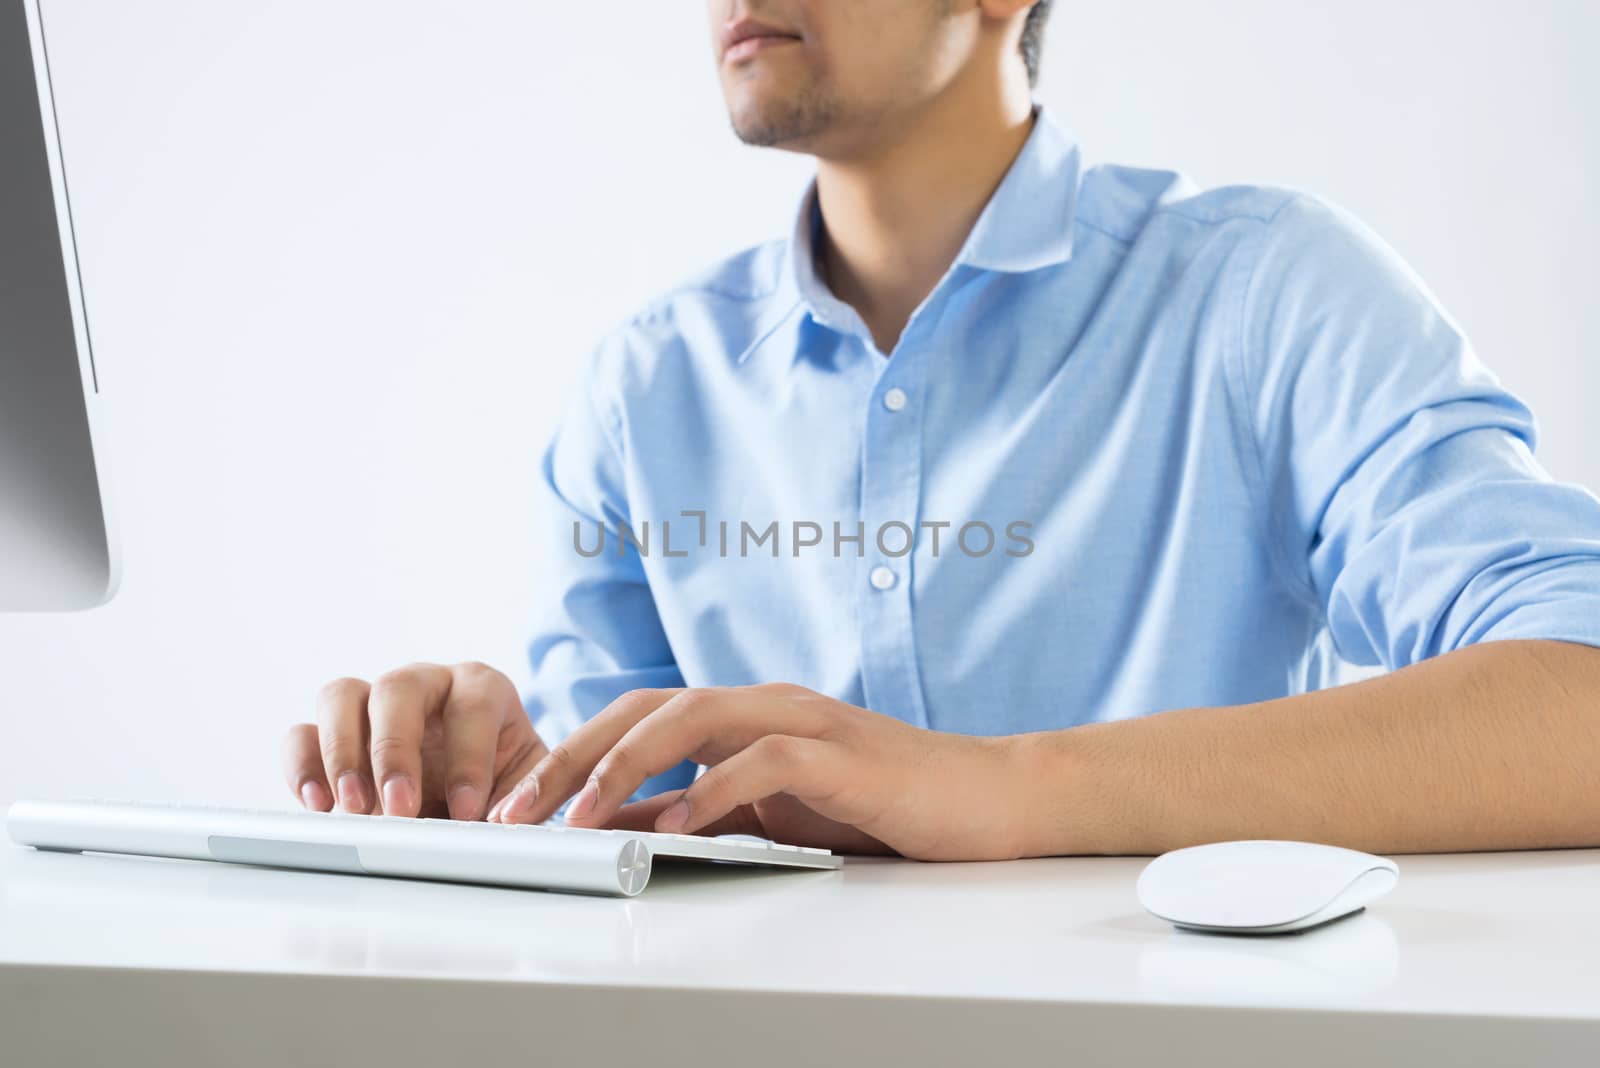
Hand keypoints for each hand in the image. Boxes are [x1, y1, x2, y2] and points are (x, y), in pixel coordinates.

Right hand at [283, 662, 545, 820]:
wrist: (474, 795)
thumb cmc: (504, 783)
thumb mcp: (528, 788)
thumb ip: (525, 800)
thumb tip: (508, 823)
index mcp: (481, 688)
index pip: (473, 704)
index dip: (470, 758)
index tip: (467, 811)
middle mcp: (425, 684)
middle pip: (397, 688)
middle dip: (396, 751)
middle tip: (401, 808)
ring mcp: (373, 704)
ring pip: (341, 696)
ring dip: (341, 752)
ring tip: (354, 807)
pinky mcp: (333, 734)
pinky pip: (301, 733)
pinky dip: (302, 766)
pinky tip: (317, 806)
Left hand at [489, 683, 1025, 860]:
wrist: (985, 798)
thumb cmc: (882, 806)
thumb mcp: (775, 814)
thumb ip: (711, 812)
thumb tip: (631, 830)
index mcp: (743, 717)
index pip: (635, 720)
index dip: (570, 756)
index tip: (516, 807)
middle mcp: (763, 706)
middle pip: (644, 709)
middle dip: (572, 756)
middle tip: (515, 810)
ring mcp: (804, 722)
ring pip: (693, 719)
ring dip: (626, 766)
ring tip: (579, 816)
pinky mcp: (843, 755)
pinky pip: (765, 761)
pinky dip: (715, 790)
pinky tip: (679, 826)